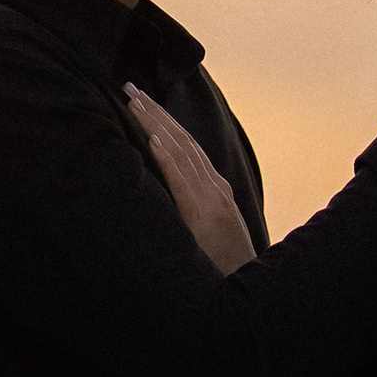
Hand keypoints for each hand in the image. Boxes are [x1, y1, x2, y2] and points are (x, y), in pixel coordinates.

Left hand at [124, 87, 258, 273]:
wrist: (248, 291)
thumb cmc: (224, 268)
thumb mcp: (208, 233)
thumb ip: (194, 211)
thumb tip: (169, 199)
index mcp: (215, 190)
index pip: (187, 146)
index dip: (164, 121)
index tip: (141, 100)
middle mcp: (215, 188)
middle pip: (182, 140)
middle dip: (155, 111)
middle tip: (129, 86)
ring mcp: (212, 200)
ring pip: (180, 152)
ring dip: (155, 123)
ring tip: (134, 100)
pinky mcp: (205, 216)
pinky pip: (183, 181)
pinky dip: (168, 157)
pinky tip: (153, 139)